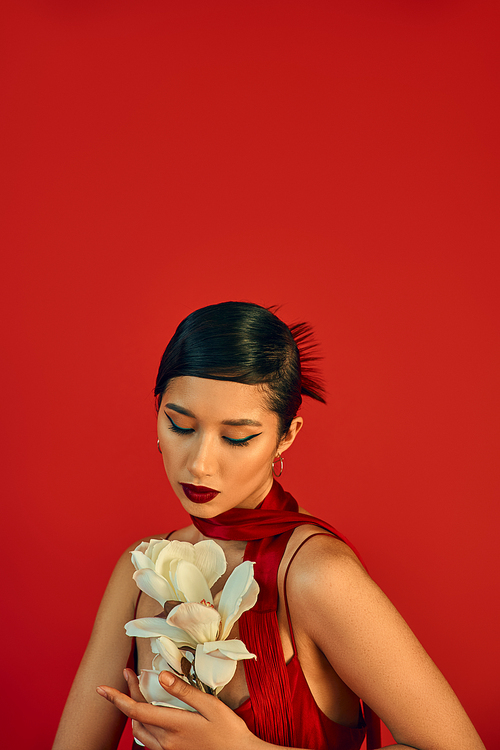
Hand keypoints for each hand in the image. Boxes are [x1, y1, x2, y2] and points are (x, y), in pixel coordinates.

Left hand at [97, 669, 262, 749]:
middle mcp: (166, 741)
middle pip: (136, 719)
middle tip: (128, 676)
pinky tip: (151, 714)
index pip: (137, 711)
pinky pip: (149, 741)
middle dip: (126, 697)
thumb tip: (162, 677)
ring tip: (136, 692)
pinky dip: (144, 724)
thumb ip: (184, 691)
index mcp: (174, 726)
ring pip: (140, 732)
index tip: (102, 688)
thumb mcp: (210, 706)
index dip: (117, 699)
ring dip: (133, 712)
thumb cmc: (229, 731)